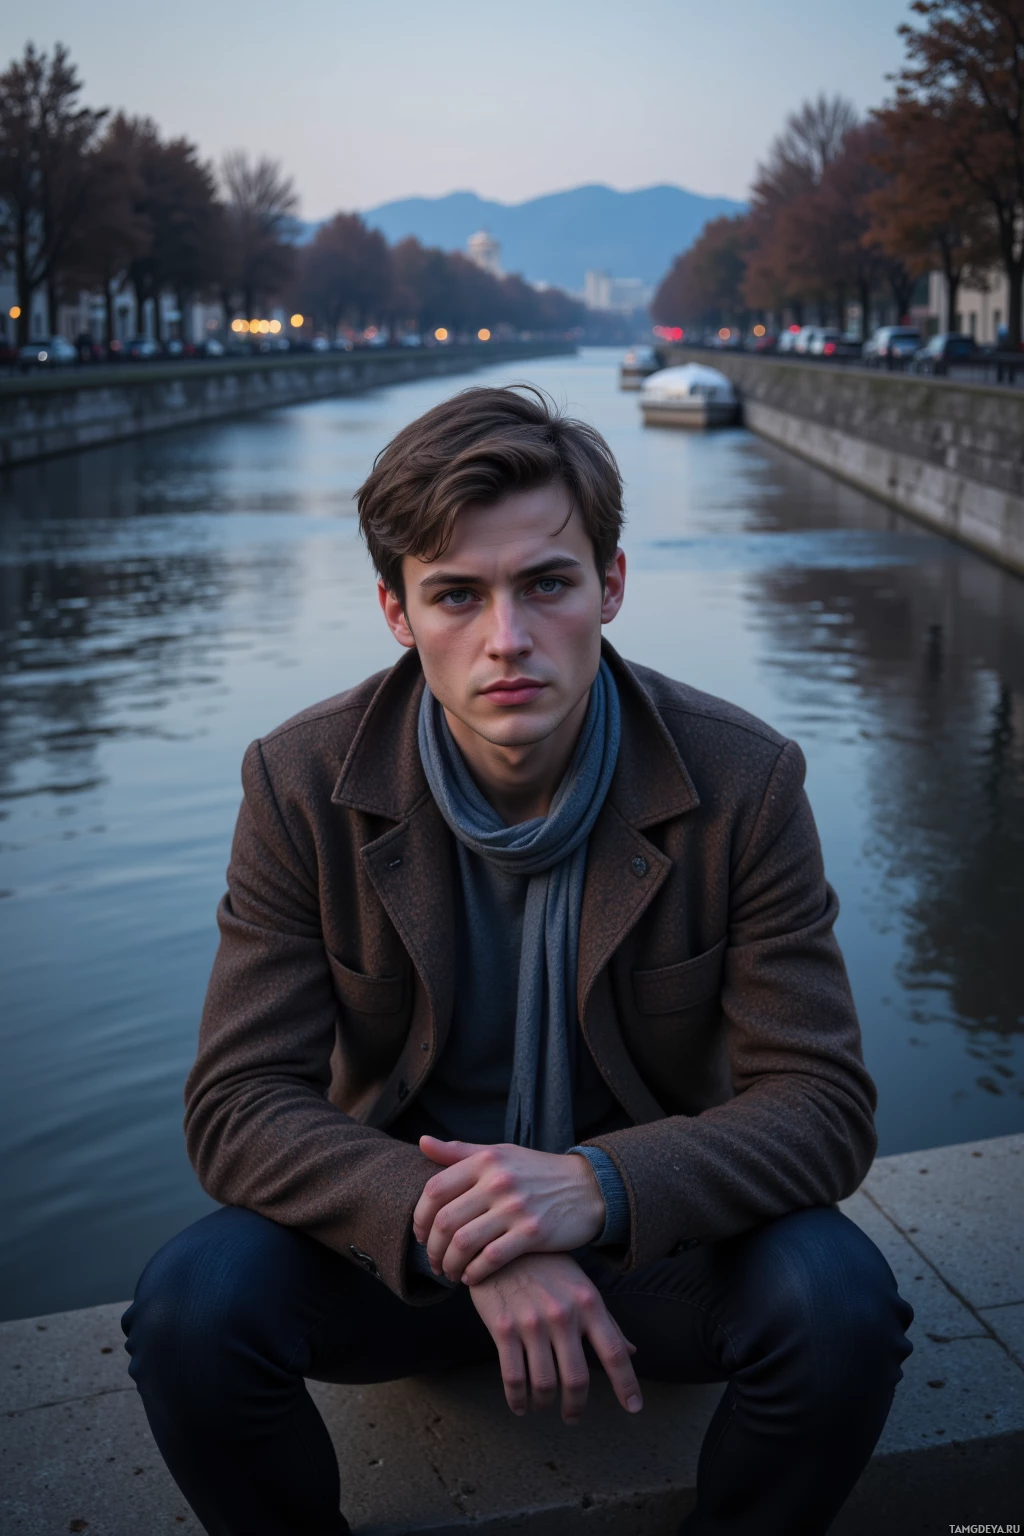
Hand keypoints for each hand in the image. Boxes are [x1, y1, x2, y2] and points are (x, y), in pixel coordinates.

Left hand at [413, 1136, 605, 1284]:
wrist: (587, 1187)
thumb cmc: (536, 1172)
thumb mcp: (500, 1153)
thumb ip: (459, 1151)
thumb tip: (422, 1142)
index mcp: (485, 1160)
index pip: (435, 1190)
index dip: (420, 1217)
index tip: (421, 1235)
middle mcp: (498, 1181)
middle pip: (446, 1221)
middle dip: (433, 1249)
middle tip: (433, 1262)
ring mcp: (516, 1207)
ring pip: (464, 1243)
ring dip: (450, 1265)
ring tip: (450, 1272)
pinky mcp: (533, 1233)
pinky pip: (491, 1259)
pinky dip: (475, 1273)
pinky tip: (472, 1277)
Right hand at [469, 1252, 641, 1424]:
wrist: (500, 1243)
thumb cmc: (547, 1267)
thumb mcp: (581, 1286)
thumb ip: (606, 1321)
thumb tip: (632, 1351)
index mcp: (589, 1303)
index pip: (615, 1352)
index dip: (627, 1385)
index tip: (634, 1408)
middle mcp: (563, 1315)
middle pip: (577, 1379)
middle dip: (576, 1407)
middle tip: (573, 1417)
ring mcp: (532, 1322)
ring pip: (544, 1384)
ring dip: (544, 1404)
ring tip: (542, 1406)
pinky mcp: (503, 1327)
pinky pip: (513, 1377)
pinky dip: (517, 1399)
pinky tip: (519, 1405)